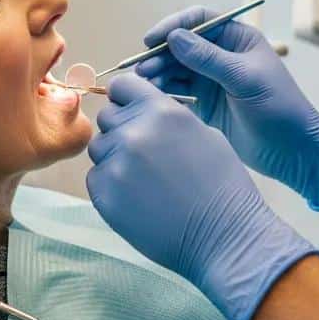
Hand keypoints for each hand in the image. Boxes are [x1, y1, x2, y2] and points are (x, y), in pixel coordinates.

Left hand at [87, 73, 317, 319]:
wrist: (223, 234)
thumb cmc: (222, 182)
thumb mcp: (202, 132)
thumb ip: (167, 117)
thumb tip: (144, 113)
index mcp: (161, 110)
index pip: (122, 85)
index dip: (125, 97)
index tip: (129, 109)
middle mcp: (134, 132)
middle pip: (107, 116)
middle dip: (121, 128)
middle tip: (143, 151)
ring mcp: (116, 164)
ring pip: (99, 148)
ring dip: (114, 156)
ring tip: (143, 177)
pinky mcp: (105, 196)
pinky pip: (95, 178)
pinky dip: (109, 184)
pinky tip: (136, 196)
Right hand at [135, 6, 318, 210]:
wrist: (294, 152)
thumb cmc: (280, 108)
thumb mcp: (245, 79)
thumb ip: (209, 59)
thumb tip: (174, 37)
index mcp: (238, 39)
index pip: (200, 20)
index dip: (174, 25)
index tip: (151, 40)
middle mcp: (223, 55)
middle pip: (182, 44)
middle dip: (160, 54)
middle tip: (141, 70)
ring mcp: (213, 80)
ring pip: (176, 68)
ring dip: (158, 74)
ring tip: (142, 85)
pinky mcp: (206, 104)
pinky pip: (178, 91)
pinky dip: (163, 92)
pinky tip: (151, 98)